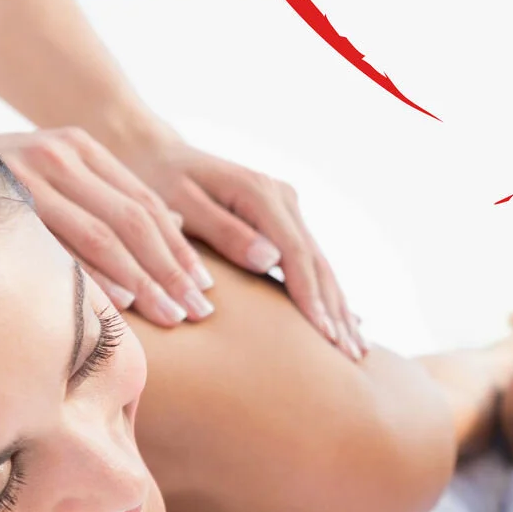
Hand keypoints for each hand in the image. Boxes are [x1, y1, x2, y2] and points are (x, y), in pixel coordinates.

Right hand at [0, 128, 214, 325]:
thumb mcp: (55, 177)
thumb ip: (106, 198)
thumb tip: (177, 228)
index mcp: (78, 148)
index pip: (146, 204)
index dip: (179, 249)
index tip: (203, 288)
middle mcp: (59, 154)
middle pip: (134, 220)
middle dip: (170, 270)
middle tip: (196, 311)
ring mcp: (28, 172)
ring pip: (104, 234)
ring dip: (142, 280)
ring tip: (169, 315)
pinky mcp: (0, 197)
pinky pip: (57, 245)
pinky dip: (92, 275)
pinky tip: (119, 304)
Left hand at [123, 134, 363, 360]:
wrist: (156, 156)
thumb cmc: (158, 182)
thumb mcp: (179, 205)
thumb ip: (224, 232)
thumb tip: (270, 261)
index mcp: (258, 192)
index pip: (295, 254)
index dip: (311, 297)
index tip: (323, 336)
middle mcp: (281, 196)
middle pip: (316, 261)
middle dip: (334, 310)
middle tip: (350, 355)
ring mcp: (286, 206)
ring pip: (320, 263)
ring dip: (339, 306)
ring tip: (357, 348)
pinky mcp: (283, 218)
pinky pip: (310, 261)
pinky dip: (327, 293)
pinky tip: (345, 322)